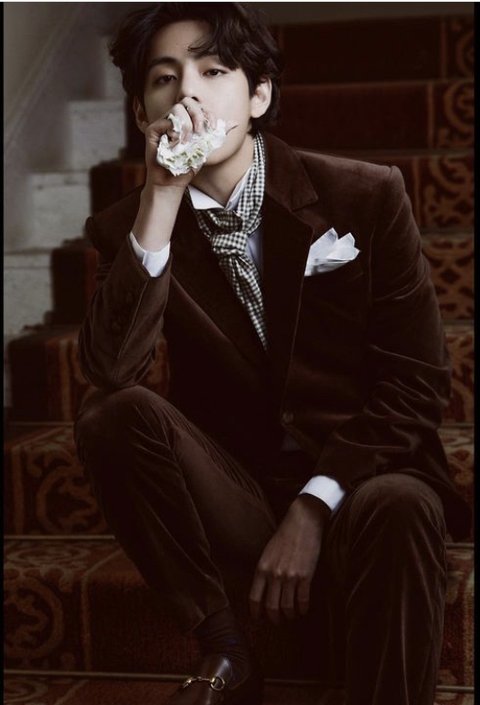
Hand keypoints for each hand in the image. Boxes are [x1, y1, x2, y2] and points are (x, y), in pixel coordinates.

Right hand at [140, 97, 216, 189]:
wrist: (172, 182)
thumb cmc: (187, 166)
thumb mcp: (206, 149)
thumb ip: (217, 134)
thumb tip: (235, 123)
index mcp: (188, 121)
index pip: (199, 106)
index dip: (208, 114)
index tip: (212, 128)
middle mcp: (175, 119)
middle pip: (188, 101)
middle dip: (198, 115)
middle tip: (200, 133)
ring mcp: (163, 123)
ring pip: (178, 108)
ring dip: (187, 125)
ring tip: (186, 142)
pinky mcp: (153, 129)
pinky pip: (166, 119)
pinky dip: (175, 131)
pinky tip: (175, 143)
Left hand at [249, 494, 328, 624]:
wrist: (303, 522)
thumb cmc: (285, 535)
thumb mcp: (268, 552)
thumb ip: (264, 570)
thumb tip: (264, 591)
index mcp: (262, 568)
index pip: (254, 598)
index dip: (256, 612)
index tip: (259, 618)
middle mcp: (274, 574)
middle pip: (271, 607)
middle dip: (274, 618)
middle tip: (278, 621)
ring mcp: (290, 576)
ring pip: (287, 607)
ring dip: (290, 615)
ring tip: (292, 615)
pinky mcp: (305, 576)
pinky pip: (303, 600)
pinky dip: (303, 608)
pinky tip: (303, 609)